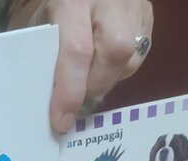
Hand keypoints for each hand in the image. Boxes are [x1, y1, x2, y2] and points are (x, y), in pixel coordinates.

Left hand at [8, 0, 153, 132]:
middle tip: (76, 97)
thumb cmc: (53, 7)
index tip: (61, 121)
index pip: (77, 52)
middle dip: (93, 86)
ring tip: (87, 79)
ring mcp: (134, 7)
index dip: (70, 92)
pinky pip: (138, 56)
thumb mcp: (40, 24)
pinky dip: (118, 70)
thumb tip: (45, 101)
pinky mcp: (146, 15)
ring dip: (107, 80)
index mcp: (73, 2)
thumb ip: (44, 57)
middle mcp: (111, 2)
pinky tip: (102, 66)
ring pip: (130, 59)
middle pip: (115, 54)